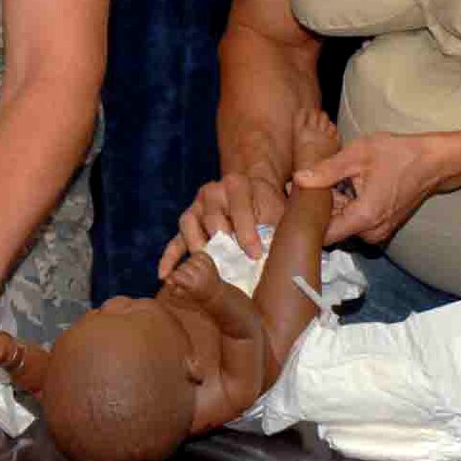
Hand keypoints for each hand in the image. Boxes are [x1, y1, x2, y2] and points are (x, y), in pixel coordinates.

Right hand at [156, 170, 288, 276]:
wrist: (255, 198)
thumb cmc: (271, 210)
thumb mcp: (282, 210)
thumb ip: (284, 217)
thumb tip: (296, 218)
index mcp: (238, 184)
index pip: (239, 207)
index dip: (247, 232)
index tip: (255, 255)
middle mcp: (212, 191)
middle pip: (211, 216)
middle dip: (221, 242)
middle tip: (230, 265)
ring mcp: (196, 207)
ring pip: (188, 224)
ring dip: (196, 247)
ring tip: (205, 268)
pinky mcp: (187, 225)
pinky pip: (175, 240)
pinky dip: (169, 258)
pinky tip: (165, 275)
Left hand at [292, 131, 447, 244]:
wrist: (434, 162)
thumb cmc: (398, 155)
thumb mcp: (358, 155)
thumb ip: (326, 170)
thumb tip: (297, 179)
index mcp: (364, 218)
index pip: (322, 236)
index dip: (305, 221)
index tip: (293, 203)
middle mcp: (370, 233)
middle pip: (330, 229)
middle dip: (317, 210)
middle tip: (306, 184)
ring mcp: (377, 232)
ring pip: (341, 225)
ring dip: (332, 207)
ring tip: (325, 181)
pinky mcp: (381, 226)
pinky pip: (354, 221)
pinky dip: (345, 207)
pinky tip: (343, 186)